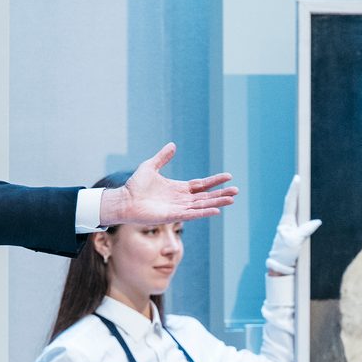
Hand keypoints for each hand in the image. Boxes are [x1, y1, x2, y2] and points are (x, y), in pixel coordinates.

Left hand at [99, 143, 237, 225]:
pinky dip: (204, 213)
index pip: (202, 185)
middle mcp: (181, 199)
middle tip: (237, 191)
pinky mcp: (173, 216)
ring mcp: (178, 208)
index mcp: (179, 188)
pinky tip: (216, 211)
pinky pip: (192, 214)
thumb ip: (162, 157)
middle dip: (221, 193)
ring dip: (217, 203)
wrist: (124, 200)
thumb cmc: (135, 186)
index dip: (215, 181)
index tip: (229, 177)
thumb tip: (172, 145)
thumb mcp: (150, 166)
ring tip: (232, 200)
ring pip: (202, 206)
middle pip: (206, 197)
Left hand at [265, 175, 319, 275]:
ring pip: (296, 209)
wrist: (280, 265)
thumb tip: (317, 221)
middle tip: (299, 178)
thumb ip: (306, 230)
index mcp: (286, 221)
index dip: (294, 190)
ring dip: (298, 198)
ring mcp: (291, 226)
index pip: (291, 202)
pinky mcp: (295, 232)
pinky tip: (305, 206)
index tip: (297, 178)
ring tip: (303, 187)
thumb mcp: (296, 241)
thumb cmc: (286, 253)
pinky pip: (300, 218)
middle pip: (292, 202)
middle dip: (296, 190)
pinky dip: (302, 210)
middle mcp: (287, 221)